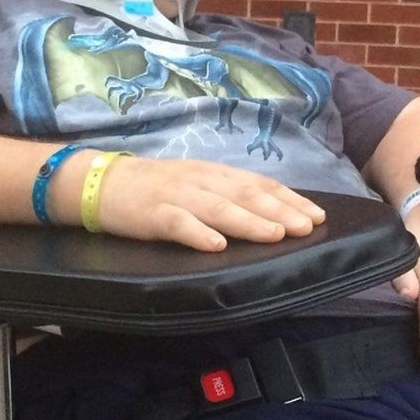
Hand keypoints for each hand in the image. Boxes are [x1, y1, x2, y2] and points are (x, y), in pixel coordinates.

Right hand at [95, 156, 325, 250]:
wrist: (102, 183)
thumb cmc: (155, 188)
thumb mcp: (196, 184)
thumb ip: (227, 195)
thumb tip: (271, 211)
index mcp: (214, 173)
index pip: (259, 184)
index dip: (289, 199)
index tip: (317, 215)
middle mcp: (201, 180)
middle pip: (245, 194)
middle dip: (279, 210)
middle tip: (307, 227)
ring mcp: (176, 196)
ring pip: (217, 208)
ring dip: (248, 222)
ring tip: (275, 234)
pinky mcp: (152, 213)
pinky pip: (177, 223)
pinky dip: (197, 233)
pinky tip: (216, 246)